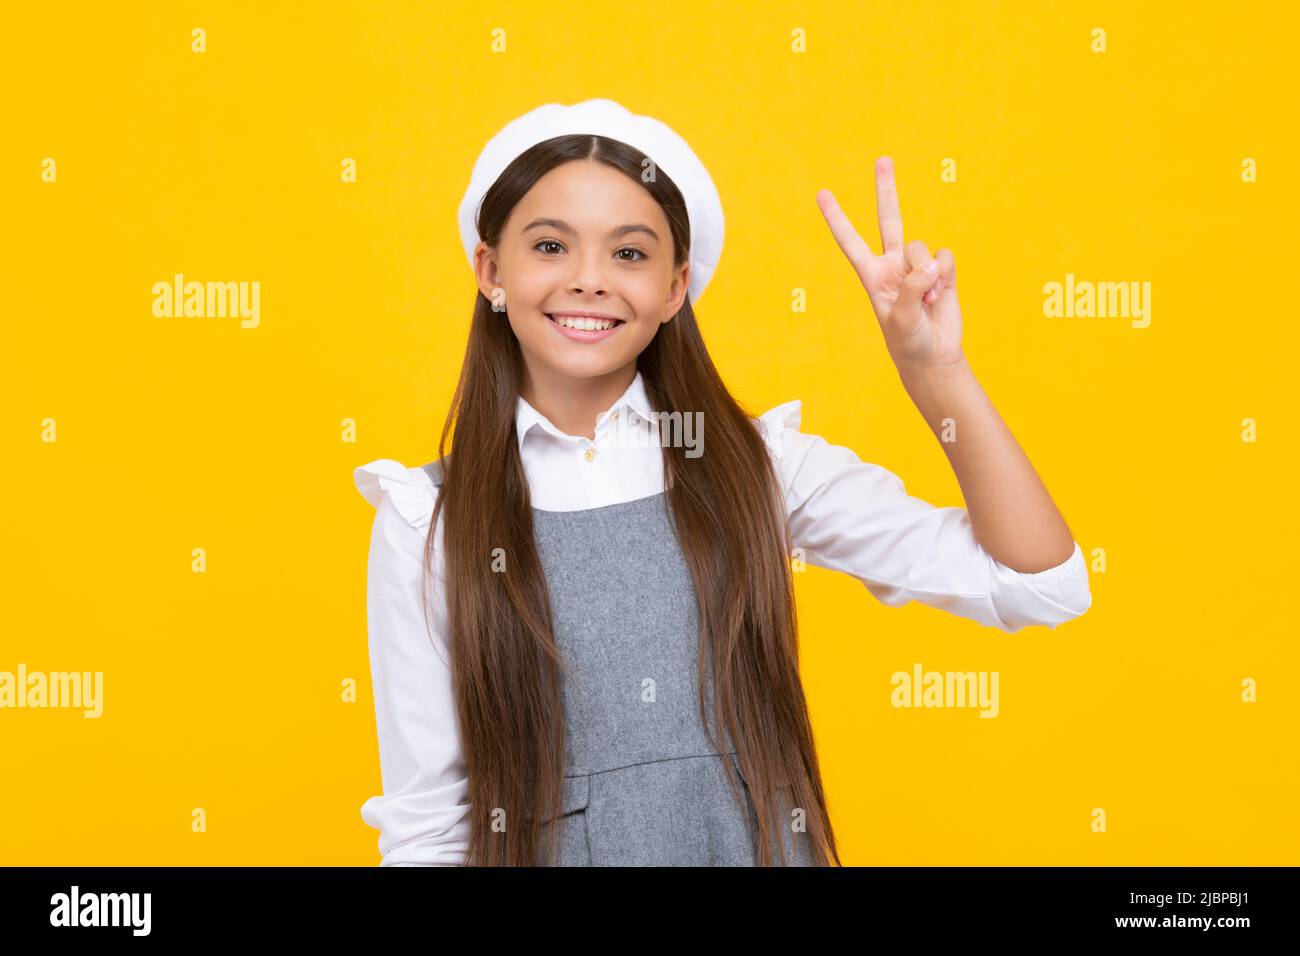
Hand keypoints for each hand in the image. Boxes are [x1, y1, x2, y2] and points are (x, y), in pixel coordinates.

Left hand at [817, 157, 963, 375]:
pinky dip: (945, 274)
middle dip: (886, 190)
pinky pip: (945, 256)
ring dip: (928, 275)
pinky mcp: (942, 270)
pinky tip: (941, 294)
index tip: (821, 194)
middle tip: (883, 160)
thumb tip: (930, 262)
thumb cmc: (908, 343)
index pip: (850, 241)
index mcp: (872, 275)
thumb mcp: (900, 318)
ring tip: (927, 301)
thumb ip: (912, 287)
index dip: (837, 218)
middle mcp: (893, 265)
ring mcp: (918, 266)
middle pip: (889, 219)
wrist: (934, 357)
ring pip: (921, 248)